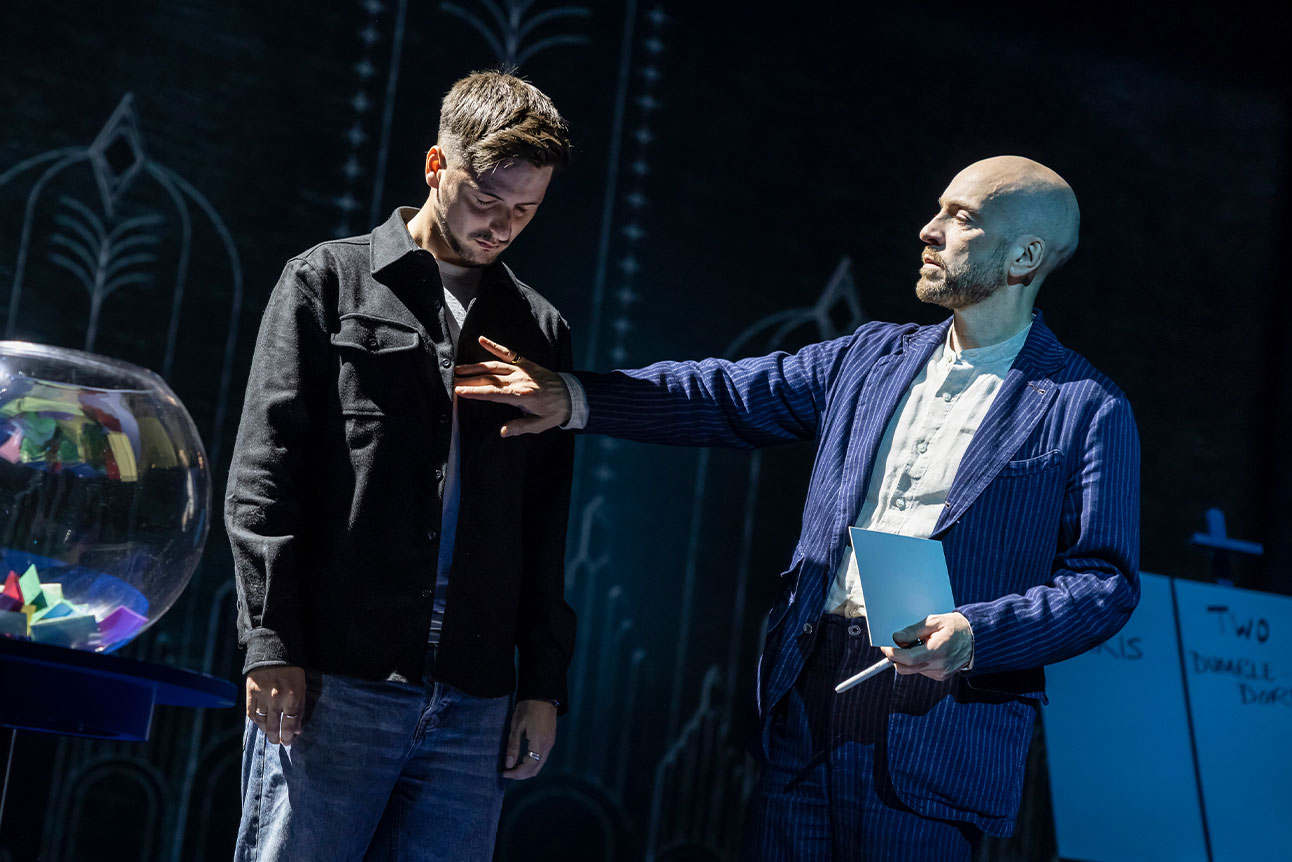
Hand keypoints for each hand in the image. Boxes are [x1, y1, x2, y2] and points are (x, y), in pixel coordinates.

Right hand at [246, 665, 305, 745]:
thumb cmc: (292, 670)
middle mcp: (276, 699)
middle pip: (274, 726)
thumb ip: (300, 709)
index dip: (288, 736)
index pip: (290, 724)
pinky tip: (260, 723)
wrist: (274, 651)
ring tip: (269, 734)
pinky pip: (251, 713)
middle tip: (277, 742)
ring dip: (266, 731)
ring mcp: (262, 697)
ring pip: (262, 722)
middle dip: (276, 738)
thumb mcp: (302, 687)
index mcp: (292, 697)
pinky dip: (255, 721)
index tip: (288, 742)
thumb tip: (297, 729)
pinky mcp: (251, 693)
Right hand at [454, 336, 571, 435]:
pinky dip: (495, 346)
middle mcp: (519, 379)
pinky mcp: (526, 363)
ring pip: (494, 366)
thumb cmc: (554, 412)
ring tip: (458, 369)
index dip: (475, 392)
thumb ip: (520, 428)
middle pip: (489, 379)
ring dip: (475, 367)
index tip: (459, 391)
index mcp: (521, 395)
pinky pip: (509, 353)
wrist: (572, 395)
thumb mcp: (539, 425)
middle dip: (468, 380)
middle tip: (451, 381)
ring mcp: (522, 369)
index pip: (493, 393)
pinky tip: (482, 339)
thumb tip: (502, 432)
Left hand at [503, 699, 556, 779]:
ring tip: (512, 768)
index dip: (516, 773)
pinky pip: (542, 758)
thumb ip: (513, 746)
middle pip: (535, 769)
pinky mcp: (551, 740)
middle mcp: (547, 746)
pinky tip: (522, 760)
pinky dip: (532, 763)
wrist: (543, 695)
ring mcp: (550, 743)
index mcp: (539, 742)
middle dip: (521, 775)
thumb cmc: (527, 708)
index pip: (528, 766)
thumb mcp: (516, 726)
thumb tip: (509, 764)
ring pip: (540, 765)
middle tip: (507, 773)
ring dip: (526, 770)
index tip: (504, 773)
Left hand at [879, 612, 973, 680]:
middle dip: (896, 658)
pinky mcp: (941, 676)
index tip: (885, 646)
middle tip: (896, 645)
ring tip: (918, 644)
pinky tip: (927, 650)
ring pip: (912, 670)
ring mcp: (940, 673)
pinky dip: (918, 662)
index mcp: (937, 650)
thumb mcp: (935, 621)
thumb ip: (914, 630)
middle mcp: (938, 665)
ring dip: (908, 659)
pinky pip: (922, 671)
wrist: (977, 639)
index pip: (907, 658)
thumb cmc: (956, 627)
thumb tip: (896, 637)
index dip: (892, 653)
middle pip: (905, 668)